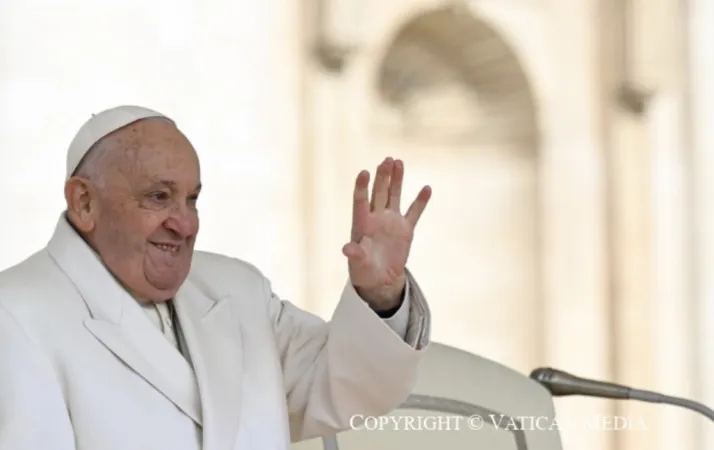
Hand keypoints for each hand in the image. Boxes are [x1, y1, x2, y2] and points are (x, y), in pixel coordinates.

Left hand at [342, 157, 431, 309]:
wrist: (380, 279)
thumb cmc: (364, 271)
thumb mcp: (358, 265)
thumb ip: (355, 255)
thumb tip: (346, 248)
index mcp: (362, 224)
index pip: (361, 201)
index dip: (362, 187)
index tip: (364, 172)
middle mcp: (376, 218)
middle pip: (378, 193)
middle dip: (383, 177)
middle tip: (387, 160)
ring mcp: (391, 222)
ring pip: (394, 196)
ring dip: (396, 180)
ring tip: (399, 162)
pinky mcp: (405, 229)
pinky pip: (414, 212)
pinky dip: (420, 201)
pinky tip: (426, 188)